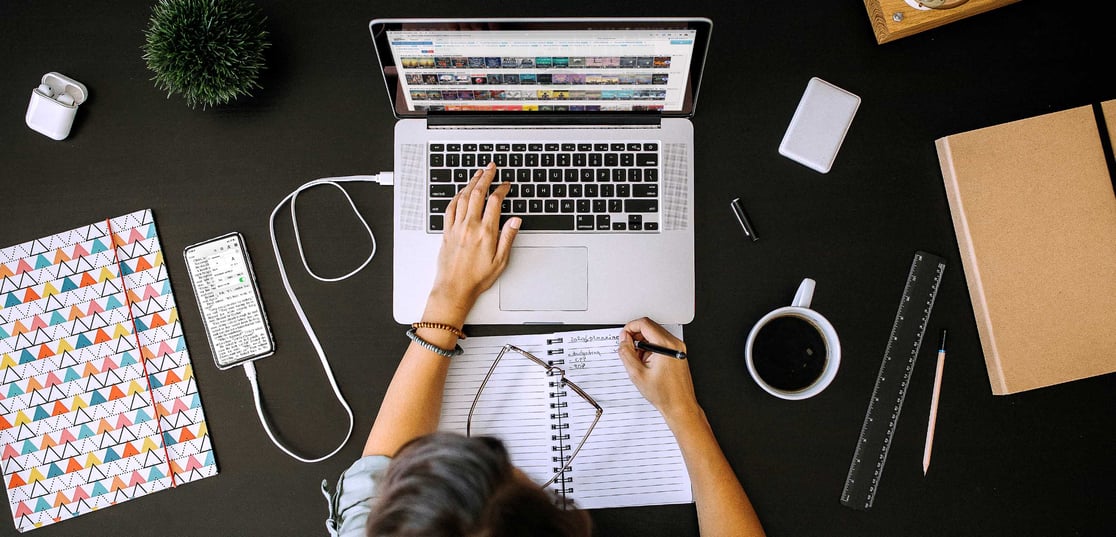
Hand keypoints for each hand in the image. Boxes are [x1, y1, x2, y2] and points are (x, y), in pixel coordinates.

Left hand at [425, 163, 519, 323]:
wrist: (454, 289)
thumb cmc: (476, 279)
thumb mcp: (500, 262)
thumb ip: (508, 238)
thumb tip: (515, 220)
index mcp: (486, 233)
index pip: (495, 202)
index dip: (502, 189)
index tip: (506, 184)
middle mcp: (470, 226)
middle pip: (478, 193)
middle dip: (486, 177)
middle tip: (491, 168)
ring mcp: (456, 228)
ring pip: (463, 197)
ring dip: (471, 182)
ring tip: (478, 173)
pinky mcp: (446, 232)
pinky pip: (450, 208)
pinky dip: (456, 196)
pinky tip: (461, 192)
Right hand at [617, 317, 699, 421]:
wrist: (679, 405)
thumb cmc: (664, 394)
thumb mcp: (637, 373)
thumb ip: (626, 353)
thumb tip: (623, 340)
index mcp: (666, 345)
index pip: (644, 324)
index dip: (630, 328)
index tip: (624, 337)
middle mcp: (675, 344)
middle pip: (650, 327)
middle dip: (635, 336)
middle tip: (628, 349)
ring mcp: (678, 348)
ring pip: (655, 334)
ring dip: (643, 343)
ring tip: (639, 360)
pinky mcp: (678, 353)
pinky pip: (661, 342)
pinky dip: (650, 348)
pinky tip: (647, 363)